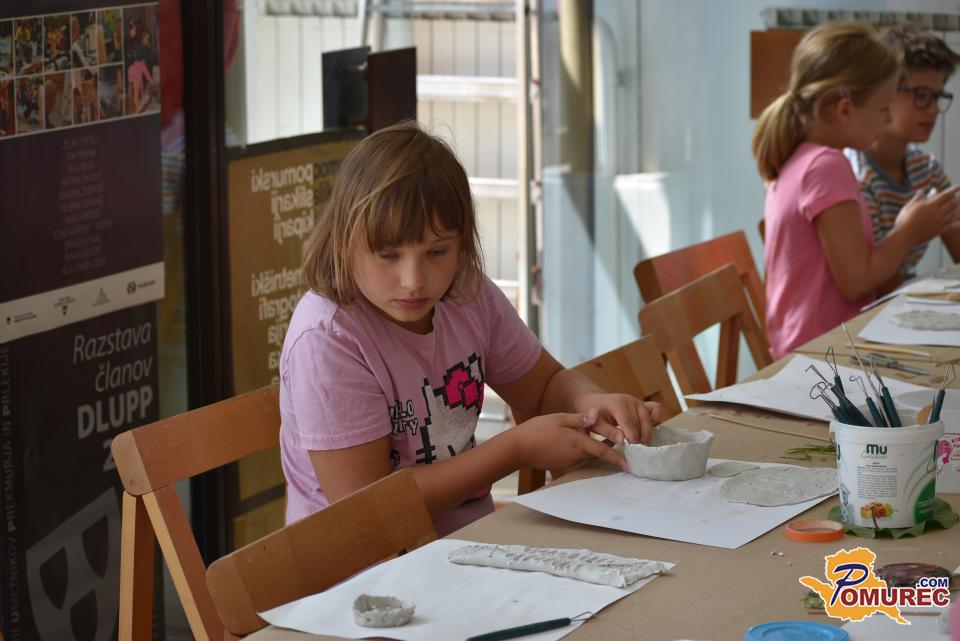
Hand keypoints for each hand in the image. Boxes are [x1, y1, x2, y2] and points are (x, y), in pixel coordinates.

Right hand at [513, 409, 628, 472]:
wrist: (518, 448)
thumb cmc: (537, 431)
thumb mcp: (559, 418)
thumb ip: (580, 418)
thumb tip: (597, 414)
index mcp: (578, 442)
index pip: (603, 451)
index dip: (617, 458)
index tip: (630, 465)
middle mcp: (576, 455)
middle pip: (597, 452)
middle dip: (609, 450)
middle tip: (621, 444)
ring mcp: (568, 461)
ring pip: (586, 454)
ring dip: (594, 448)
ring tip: (600, 439)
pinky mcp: (560, 463)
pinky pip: (576, 456)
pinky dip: (581, 450)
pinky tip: (575, 441)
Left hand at [577, 393, 660, 444]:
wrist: (593, 401)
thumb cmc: (592, 414)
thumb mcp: (594, 424)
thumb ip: (607, 431)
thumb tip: (622, 440)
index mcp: (617, 404)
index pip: (629, 423)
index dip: (632, 438)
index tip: (633, 451)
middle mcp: (630, 400)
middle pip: (641, 422)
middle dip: (641, 438)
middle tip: (638, 452)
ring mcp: (637, 401)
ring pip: (649, 419)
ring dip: (647, 433)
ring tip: (641, 446)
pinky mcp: (642, 404)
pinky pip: (655, 410)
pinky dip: (654, 420)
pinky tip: (645, 432)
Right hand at [895, 186, 959, 243]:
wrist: (905, 236)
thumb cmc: (904, 220)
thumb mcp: (909, 206)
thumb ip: (917, 198)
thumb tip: (921, 191)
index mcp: (930, 205)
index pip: (945, 195)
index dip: (953, 190)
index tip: (958, 187)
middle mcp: (937, 212)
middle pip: (952, 203)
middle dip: (958, 199)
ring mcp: (939, 222)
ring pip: (954, 214)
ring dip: (959, 210)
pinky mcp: (939, 230)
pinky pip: (951, 226)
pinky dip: (957, 224)